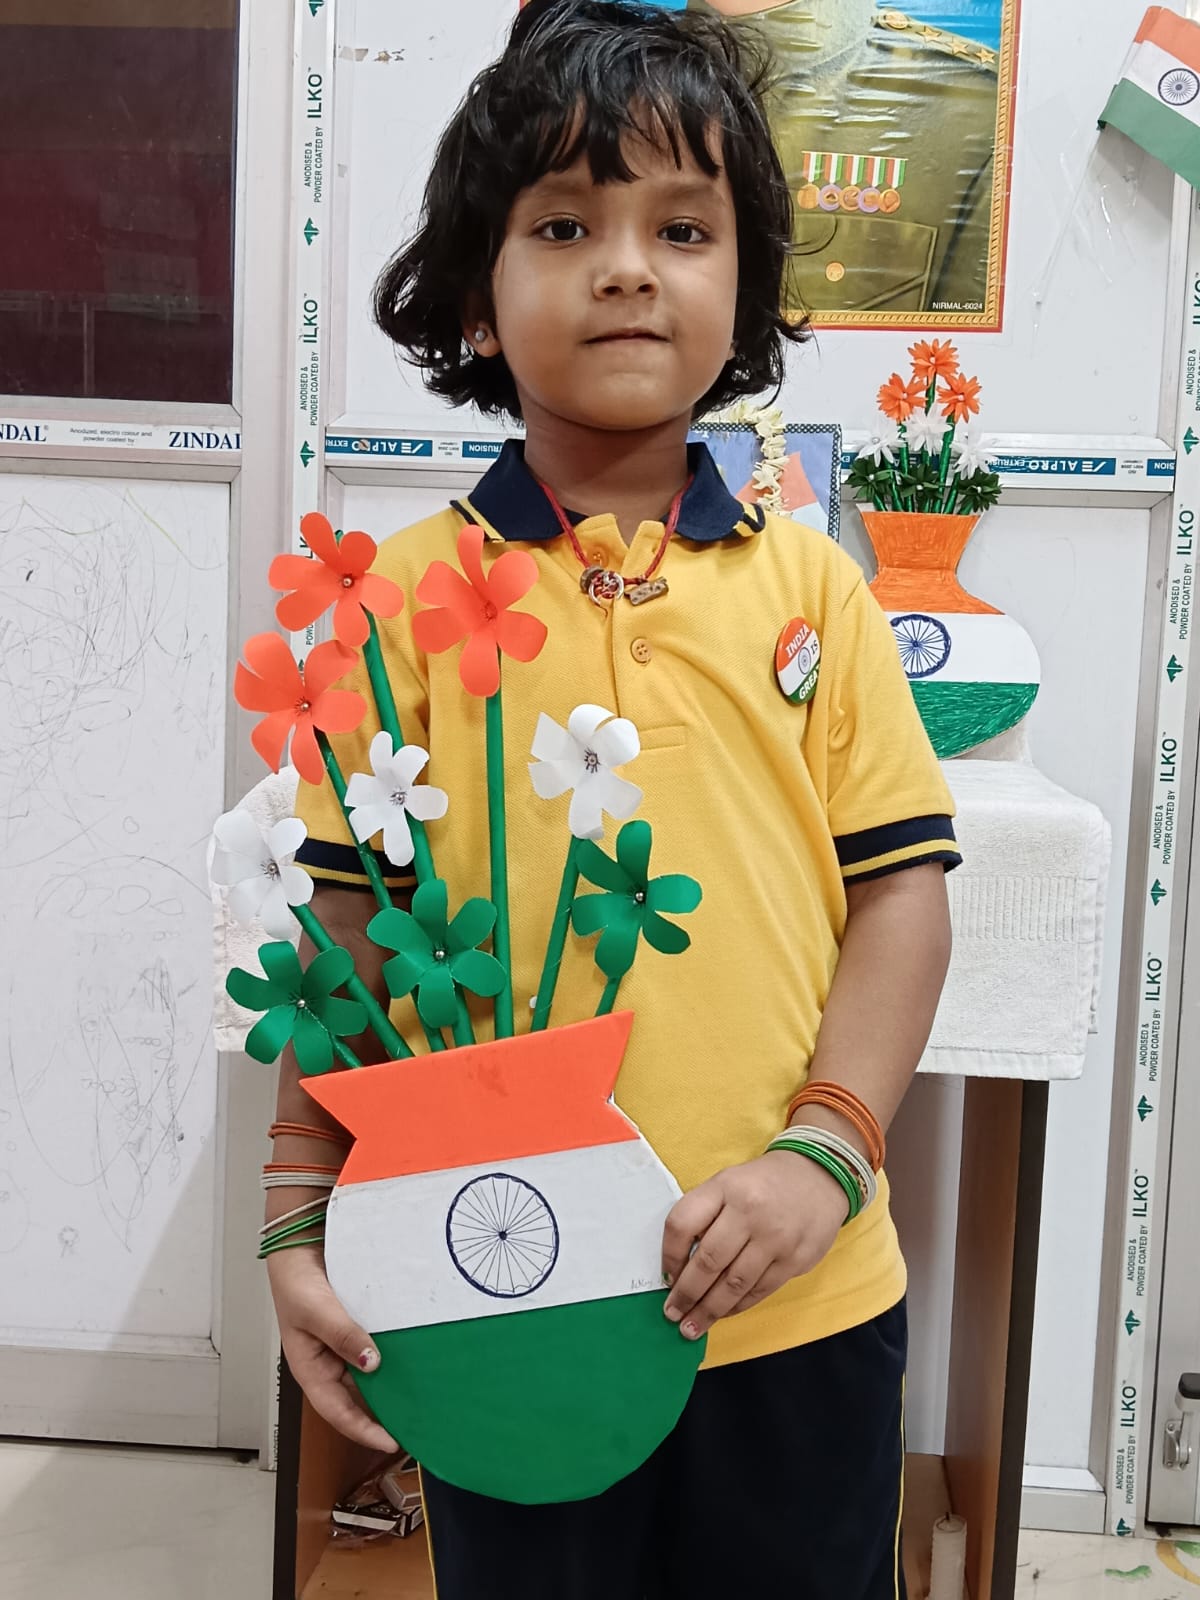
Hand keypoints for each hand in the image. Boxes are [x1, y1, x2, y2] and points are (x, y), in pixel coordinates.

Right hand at [267, 1246, 397, 1451]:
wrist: (299, 1249)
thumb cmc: (296, 1283)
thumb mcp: (317, 1311)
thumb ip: (343, 1336)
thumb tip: (372, 1363)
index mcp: (311, 1370)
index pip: (338, 1412)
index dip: (363, 1431)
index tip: (391, 1442)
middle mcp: (327, 1365)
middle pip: (356, 1401)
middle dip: (380, 1416)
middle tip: (414, 1425)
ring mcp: (341, 1350)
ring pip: (366, 1379)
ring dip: (387, 1389)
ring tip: (416, 1400)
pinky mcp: (353, 1334)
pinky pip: (373, 1354)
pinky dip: (389, 1362)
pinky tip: (409, 1363)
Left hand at [661, 1151, 848, 1340]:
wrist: (818, 1175)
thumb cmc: (762, 1184)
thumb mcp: (728, 1183)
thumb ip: (705, 1215)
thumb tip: (681, 1265)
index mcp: (724, 1187)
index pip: (682, 1224)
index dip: (669, 1256)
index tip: (666, 1278)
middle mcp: (749, 1211)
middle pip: (708, 1261)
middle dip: (686, 1294)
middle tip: (673, 1314)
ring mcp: (775, 1237)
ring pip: (733, 1283)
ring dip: (709, 1310)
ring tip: (692, 1327)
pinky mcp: (795, 1259)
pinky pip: (759, 1290)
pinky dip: (738, 1306)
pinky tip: (723, 1313)